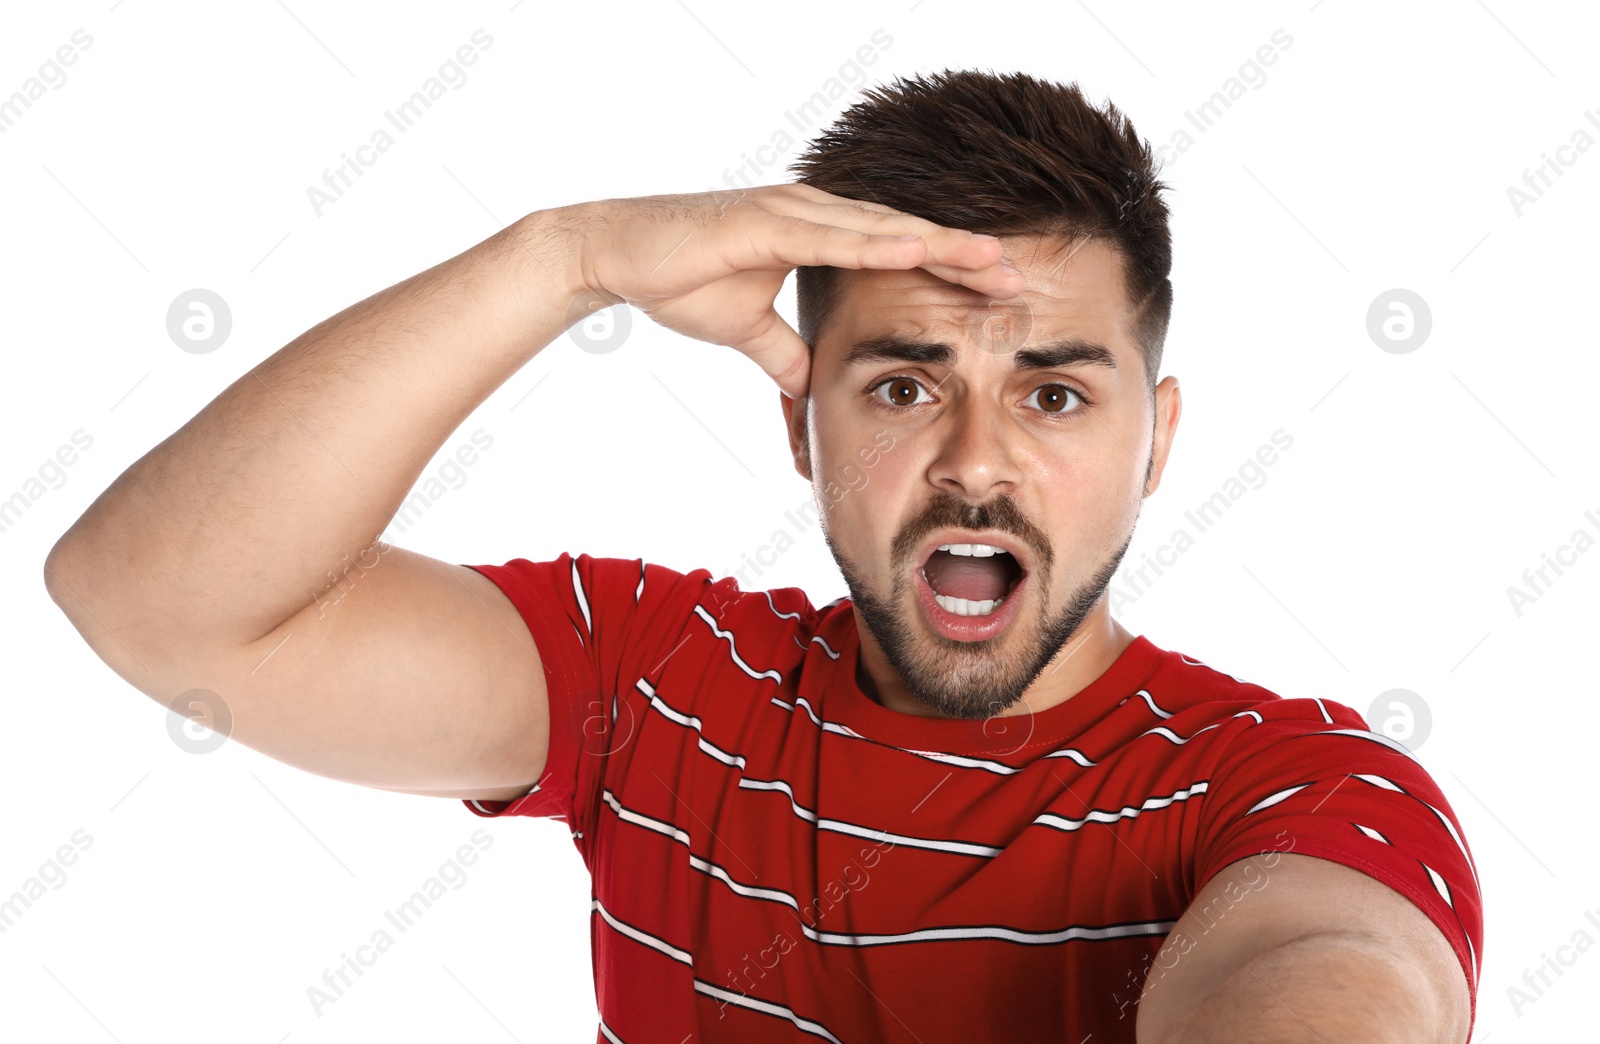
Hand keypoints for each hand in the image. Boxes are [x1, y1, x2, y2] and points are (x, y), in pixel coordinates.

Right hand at [567, 183, 1024, 397]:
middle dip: (962, 255)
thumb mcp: (745, 328)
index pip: (896, 251)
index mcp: (813, 234)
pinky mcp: (763, 220)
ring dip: (938, 244)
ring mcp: (790, 211)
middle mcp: (811, 214)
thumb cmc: (676, 280)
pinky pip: (831, 235)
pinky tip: (920, 249)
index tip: (995, 292)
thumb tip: (808, 385)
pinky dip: (878, 242)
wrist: (614, 255)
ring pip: (880, 228)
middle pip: (903, 234)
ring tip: (991, 261)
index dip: (947, 268)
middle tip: (1019, 278)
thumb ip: (782, 353)